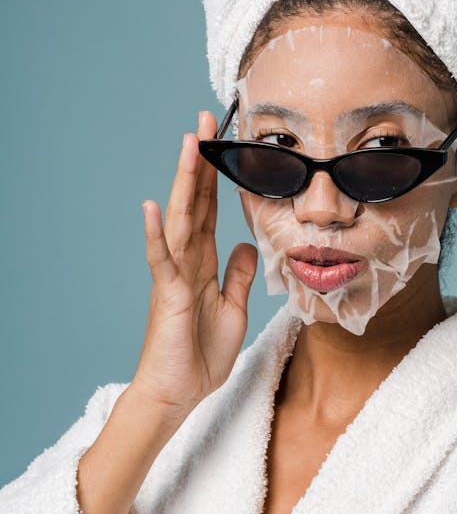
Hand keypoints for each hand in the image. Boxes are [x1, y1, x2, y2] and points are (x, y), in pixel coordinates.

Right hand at [133, 110, 258, 416]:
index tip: (223, 141)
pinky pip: (161, 260)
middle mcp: (185, 261)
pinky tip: (152, 207)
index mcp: (202, 264)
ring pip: (180, 218)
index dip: (218, 176)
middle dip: (201, 161)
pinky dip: (156, 233)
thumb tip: (246, 244)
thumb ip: (237, 276)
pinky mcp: (165, 294)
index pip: (211, 210)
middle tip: (205, 118)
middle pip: (195, 202)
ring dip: (184, 181)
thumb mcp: (233, 310)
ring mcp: (173, 275)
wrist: (178, 394)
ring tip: (188, 142)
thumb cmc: (200, 356)